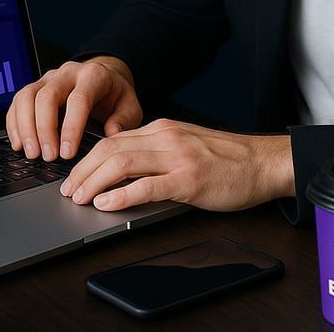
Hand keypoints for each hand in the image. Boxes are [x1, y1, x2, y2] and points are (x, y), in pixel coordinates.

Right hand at [5, 56, 141, 160]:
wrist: (105, 76)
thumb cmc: (116, 96)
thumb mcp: (130, 107)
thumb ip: (123, 121)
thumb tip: (111, 135)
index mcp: (93, 76)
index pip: (78, 99)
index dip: (71, 127)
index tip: (67, 153)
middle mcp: (67, 73)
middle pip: (47, 96)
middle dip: (44, 129)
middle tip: (48, 156)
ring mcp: (47, 78)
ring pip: (26, 97)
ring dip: (25, 127)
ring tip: (31, 153)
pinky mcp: (34, 87)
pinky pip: (17, 102)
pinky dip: (15, 124)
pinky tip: (19, 144)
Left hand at [58, 119, 294, 211]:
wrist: (263, 163)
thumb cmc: (228, 160)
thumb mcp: (186, 147)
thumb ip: (157, 154)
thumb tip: (124, 171)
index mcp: (162, 129)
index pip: (113, 139)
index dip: (87, 159)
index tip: (74, 176)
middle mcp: (166, 137)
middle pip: (110, 148)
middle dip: (82, 171)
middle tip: (69, 190)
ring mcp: (177, 157)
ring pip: (121, 163)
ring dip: (94, 182)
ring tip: (80, 198)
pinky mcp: (188, 180)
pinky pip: (146, 186)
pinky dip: (121, 195)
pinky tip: (107, 204)